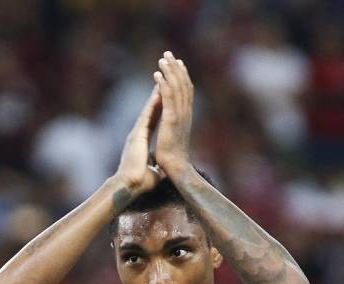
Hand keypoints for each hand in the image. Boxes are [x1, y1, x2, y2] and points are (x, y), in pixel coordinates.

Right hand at [114, 84, 162, 193]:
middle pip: (152, 110)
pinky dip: (152, 104)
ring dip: (156, 94)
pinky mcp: (137, 135)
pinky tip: (158, 93)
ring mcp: (137, 132)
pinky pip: (147, 116)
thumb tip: (162, 169)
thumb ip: (156, 166)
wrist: (129, 186)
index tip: (166, 96)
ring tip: (162, 79)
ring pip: (149, 109)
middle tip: (165, 79)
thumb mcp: (153, 171)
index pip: (154, 120)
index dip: (160, 107)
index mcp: (142, 140)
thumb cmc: (139, 182)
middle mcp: (138, 133)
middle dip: (158, 95)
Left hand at [153, 51, 194, 175]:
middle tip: (168, 54)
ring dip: (169, 71)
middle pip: (183, 84)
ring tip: (162, 59)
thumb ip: (174, 127)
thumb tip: (171, 125)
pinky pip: (168, 97)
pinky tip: (157, 74)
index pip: (186, 91)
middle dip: (175, 68)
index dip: (182, 76)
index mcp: (186, 116)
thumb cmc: (173, 158)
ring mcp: (180, 116)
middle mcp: (185, 113)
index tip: (177, 63)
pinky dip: (163, 84)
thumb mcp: (174, 137)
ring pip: (176, 87)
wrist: (176, 169)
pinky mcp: (172, 120)